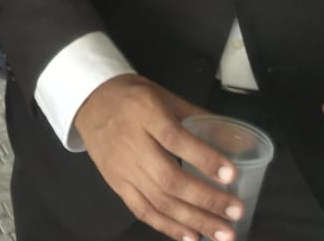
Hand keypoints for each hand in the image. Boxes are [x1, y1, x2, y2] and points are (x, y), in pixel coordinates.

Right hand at [74, 74, 246, 240]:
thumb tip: (235, 141)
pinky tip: (190, 236)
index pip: (175, 139)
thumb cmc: (132, 98)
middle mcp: (131, 143)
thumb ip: (197, 117)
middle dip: (206, 199)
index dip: (203, 158)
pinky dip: (167, 227)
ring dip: (193, 220)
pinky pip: (142, 210)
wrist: (89, 102)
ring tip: (222, 232)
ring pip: (158, 200)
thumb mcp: (164, 96)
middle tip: (235, 212)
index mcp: (145, 114)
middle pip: (169, 178)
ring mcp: (122, 167)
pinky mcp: (116, 184)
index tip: (231, 175)